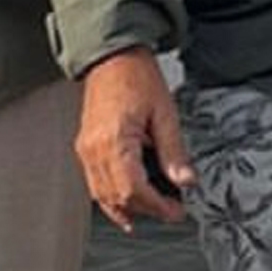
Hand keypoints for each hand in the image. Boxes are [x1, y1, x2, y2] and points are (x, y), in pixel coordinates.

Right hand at [75, 47, 193, 230]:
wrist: (113, 57)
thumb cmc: (136, 76)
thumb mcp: (165, 113)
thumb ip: (174, 151)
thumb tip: (185, 181)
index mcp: (114, 140)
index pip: (134, 190)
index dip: (157, 206)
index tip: (176, 211)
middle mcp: (94, 149)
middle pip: (118, 197)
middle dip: (146, 210)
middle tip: (171, 212)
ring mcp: (86, 150)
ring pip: (102, 196)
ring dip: (127, 209)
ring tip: (152, 213)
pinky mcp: (85, 148)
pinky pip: (95, 184)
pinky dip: (111, 199)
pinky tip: (125, 207)